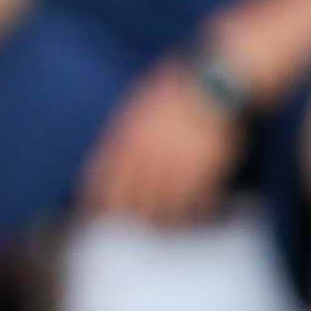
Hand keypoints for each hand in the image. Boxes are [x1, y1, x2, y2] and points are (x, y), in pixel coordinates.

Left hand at [80, 63, 245, 226]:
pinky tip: (200, 215)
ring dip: (163, 221)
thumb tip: (117, 144)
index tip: (93, 210)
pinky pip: (196, 205)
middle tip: (132, 222)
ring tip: (166, 227)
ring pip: (162, 208)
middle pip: (130, 199)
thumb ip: (127, 126)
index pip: (102, 177)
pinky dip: (197, 214)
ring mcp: (176, 168)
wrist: (217, 83)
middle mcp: (147, 157)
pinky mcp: (205, 174)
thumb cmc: (179, 84)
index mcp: (127, 137)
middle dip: (128, 214)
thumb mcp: (141, 100)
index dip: (96, 197)